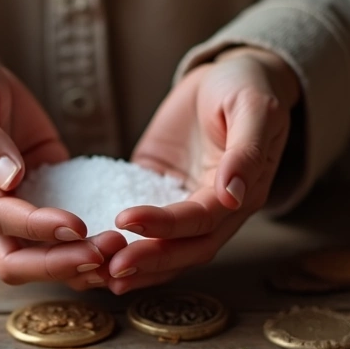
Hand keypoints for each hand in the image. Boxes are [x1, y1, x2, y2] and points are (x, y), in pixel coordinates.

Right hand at [0, 37, 120, 287]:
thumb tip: (9, 177)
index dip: (35, 228)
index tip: (76, 225)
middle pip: (14, 261)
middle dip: (58, 263)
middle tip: (105, 252)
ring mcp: (15, 204)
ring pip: (40, 257)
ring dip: (76, 262)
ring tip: (119, 251)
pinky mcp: (42, 193)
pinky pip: (61, 232)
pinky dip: (86, 244)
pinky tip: (119, 242)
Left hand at [107, 46, 299, 293]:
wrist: (229, 74)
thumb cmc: (247, 86)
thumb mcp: (253, 108)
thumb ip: (246, 152)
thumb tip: (233, 195)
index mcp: (243, 193)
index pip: (203, 220)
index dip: (167, 225)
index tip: (127, 219)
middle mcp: (218, 209)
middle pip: (186, 248)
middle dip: (149, 260)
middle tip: (110, 267)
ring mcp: (187, 203)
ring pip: (167, 249)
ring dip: (137, 266)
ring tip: (98, 275)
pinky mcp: (161, 192)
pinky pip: (145, 228)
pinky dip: (126, 246)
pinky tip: (96, 256)